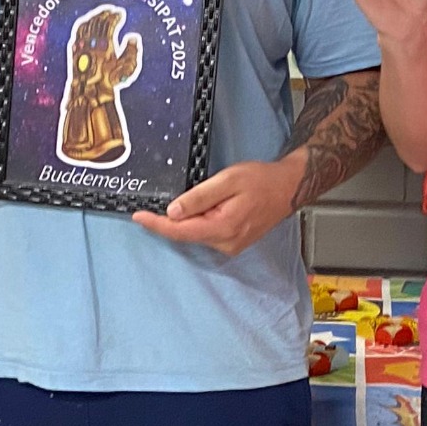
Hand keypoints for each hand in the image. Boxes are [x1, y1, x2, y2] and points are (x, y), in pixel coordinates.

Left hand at [131, 157, 300, 256]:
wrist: (288, 188)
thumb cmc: (262, 180)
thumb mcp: (228, 180)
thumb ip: (199, 197)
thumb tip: (173, 212)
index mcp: (223, 228)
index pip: (180, 231)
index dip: (156, 224)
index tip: (138, 216)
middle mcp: (226, 243)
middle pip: (186, 233)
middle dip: (171, 218)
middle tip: (170, 196)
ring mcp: (230, 245)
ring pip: (195, 233)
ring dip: (188, 218)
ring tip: (206, 196)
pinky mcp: (232, 242)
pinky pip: (206, 233)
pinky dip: (198, 221)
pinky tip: (205, 207)